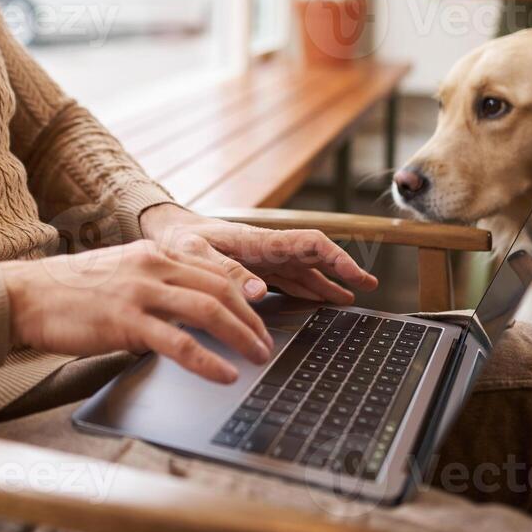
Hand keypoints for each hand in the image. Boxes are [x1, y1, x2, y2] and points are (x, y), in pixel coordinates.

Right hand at [0, 240, 274, 383]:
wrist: (27, 294)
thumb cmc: (70, 290)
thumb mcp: (121, 273)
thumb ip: (155, 282)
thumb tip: (186, 307)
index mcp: (154, 253)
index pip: (213, 269)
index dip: (245, 292)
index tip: (262, 312)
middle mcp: (152, 266)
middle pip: (220, 287)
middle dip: (251, 317)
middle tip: (266, 342)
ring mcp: (140, 292)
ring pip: (208, 309)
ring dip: (240, 335)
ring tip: (258, 357)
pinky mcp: (125, 321)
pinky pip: (179, 342)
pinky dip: (208, 360)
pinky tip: (225, 374)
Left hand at [139, 203, 378, 304]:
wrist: (163, 232)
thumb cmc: (179, 239)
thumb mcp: (196, 254)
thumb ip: (226, 272)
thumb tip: (260, 293)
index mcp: (260, 241)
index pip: (310, 244)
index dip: (337, 258)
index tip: (356, 275)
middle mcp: (268, 249)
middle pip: (315, 257)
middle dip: (343, 270)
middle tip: (368, 288)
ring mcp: (264, 259)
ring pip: (305, 270)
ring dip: (328, 283)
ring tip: (351, 299)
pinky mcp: (256, 270)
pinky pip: (289, 279)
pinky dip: (308, 289)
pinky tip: (319, 299)